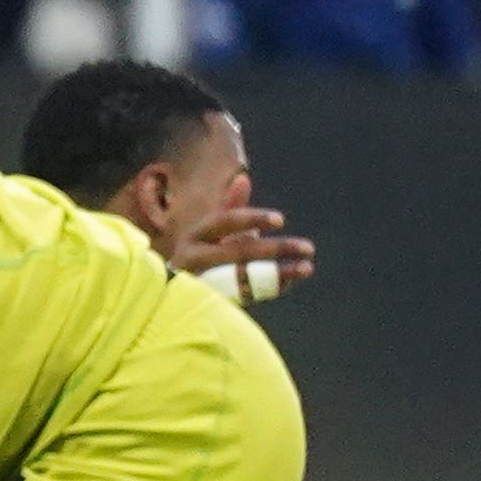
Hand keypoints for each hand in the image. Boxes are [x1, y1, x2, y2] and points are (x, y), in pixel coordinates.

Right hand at [169, 196, 315, 294]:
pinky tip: (290, 281)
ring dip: (279, 272)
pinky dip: (271, 287)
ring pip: (246, 276)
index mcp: (196, 235)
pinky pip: (248, 295)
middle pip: (239, 250)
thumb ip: (229, 208)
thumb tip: (243, 178)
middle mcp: (195, 257)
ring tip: (307, 268)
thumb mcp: (211, 233)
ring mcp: (203, 282)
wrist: (172, 295)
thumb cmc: (199, 257)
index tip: (281, 220)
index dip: (252, 219)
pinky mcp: (213, 302)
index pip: (225, 221)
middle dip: (276, 248)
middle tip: (308, 247)